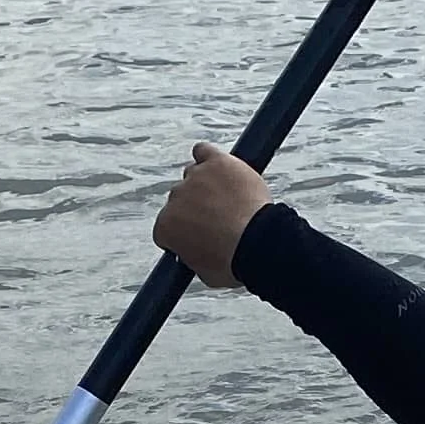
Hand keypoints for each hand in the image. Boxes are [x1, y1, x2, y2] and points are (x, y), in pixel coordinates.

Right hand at [154, 141, 271, 288]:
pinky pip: (203, 151)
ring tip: (227, 199)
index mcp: (166, 227)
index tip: (198, 237)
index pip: (166, 226)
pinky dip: (207, 157)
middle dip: (195, 209)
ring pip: (193, 175)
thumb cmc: (233, 263)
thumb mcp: (204, 272)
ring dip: (205, 185)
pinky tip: (218, 165)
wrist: (259, 243)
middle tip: (219, 220)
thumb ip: (192, 256)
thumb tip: (194, 252)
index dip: (183, 233)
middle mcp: (174, 197)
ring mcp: (196, 177)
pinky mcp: (217, 162)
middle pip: (180, 198)